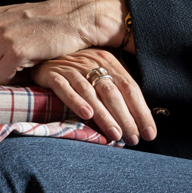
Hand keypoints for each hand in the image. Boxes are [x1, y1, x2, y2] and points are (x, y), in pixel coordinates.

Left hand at [0, 0, 125, 83]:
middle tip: (11, 69)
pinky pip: (1, 78)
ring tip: (20, 69)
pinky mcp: (16, 52)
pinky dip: (11, 81)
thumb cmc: (46, 22)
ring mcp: (3, 39)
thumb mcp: (14, 18)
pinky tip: (25, 73)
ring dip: (2, 76)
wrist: (74, 19)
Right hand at [28, 48, 156, 145]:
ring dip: (104, 115)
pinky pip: (64, 88)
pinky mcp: (52, 73)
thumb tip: (139, 119)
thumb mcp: (99, 72)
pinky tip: (86, 115)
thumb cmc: (76, 70)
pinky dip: (75, 101)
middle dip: (125, 117)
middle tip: (133, 138)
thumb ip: (116, 90)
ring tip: (115, 134)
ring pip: (91, 92)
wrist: (42, 54)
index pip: (130, 88)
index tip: (150, 134)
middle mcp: (91, 62)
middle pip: (112, 91)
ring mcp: (71, 67)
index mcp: (108, 61)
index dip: (141, 111)